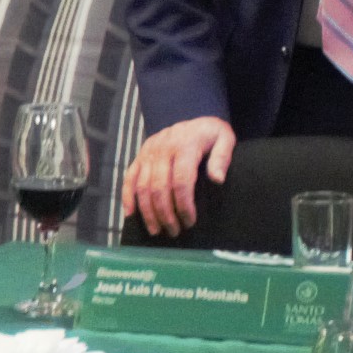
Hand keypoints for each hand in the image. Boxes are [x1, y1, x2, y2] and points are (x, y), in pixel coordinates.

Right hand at [123, 115, 234, 238]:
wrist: (193, 120)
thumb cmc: (210, 135)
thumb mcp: (225, 138)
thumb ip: (222, 157)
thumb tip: (217, 179)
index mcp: (184, 145)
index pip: (181, 180)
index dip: (183, 205)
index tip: (189, 222)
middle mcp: (162, 148)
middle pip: (159, 187)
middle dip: (165, 213)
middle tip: (174, 232)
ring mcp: (148, 152)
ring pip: (142, 186)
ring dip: (148, 211)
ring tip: (156, 230)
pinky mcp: (140, 156)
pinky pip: (129, 177)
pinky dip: (127, 197)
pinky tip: (131, 214)